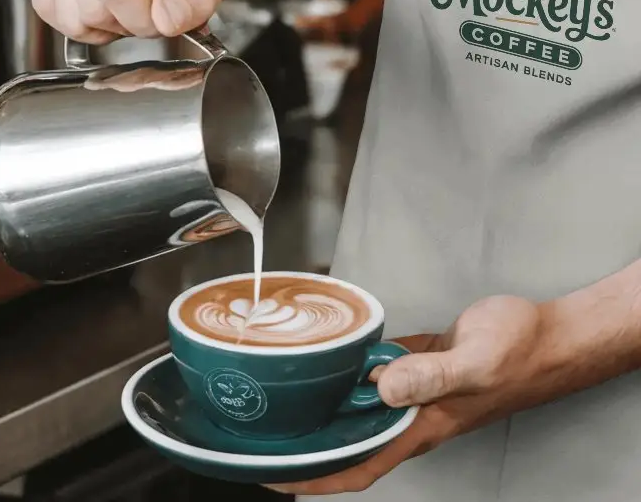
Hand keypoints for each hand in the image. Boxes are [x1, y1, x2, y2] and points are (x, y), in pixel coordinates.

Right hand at [32, 0, 244, 42]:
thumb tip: (166, 20)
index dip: (142, 18)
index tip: (164, 15)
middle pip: (92, 3)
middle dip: (126, 22)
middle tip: (152, 5)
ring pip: (68, 10)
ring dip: (102, 22)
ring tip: (131, 0)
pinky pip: (48, 4)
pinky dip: (77, 18)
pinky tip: (106, 4)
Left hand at [269, 294, 563, 494]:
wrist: (549, 334)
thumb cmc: (519, 352)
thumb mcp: (474, 363)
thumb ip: (430, 376)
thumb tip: (382, 386)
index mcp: (422, 426)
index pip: (360, 466)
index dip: (317, 479)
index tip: (277, 476)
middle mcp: (414, 414)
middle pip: (352, 441)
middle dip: (310, 444)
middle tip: (263, 432)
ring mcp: (418, 390)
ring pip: (364, 406)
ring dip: (329, 405)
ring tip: (285, 394)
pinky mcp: (424, 364)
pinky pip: (381, 372)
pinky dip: (356, 369)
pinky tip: (335, 354)